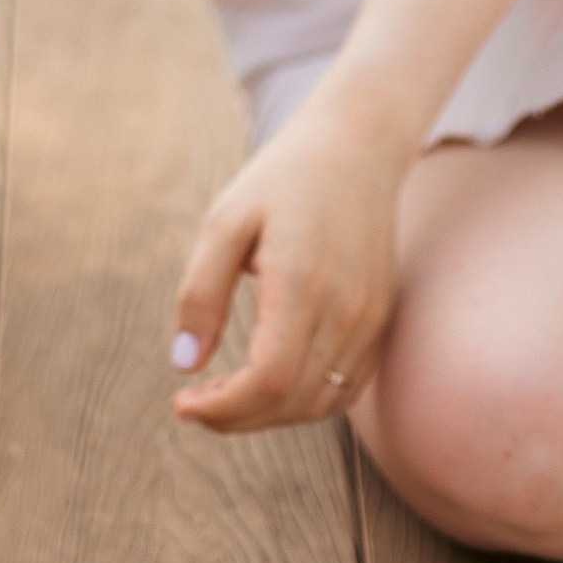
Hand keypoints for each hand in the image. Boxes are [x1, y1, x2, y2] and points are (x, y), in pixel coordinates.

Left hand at [169, 88, 409, 433]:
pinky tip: (270, 382)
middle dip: (237, 418)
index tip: (182, 403)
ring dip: (271, 415)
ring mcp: (370, 317)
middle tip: (195, 402)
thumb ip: (201, 294)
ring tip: (227, 396)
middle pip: (293, 401)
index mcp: (302, 283)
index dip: (224, 409)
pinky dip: (306, 400)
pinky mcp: (380, 317)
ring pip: (323, 402)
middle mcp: (346, 309)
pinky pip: (348, 385)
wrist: (357, 145)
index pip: (269, 380)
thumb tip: (184, 364)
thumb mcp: (225, 222)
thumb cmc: (282, 178)